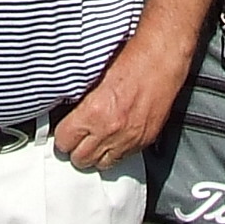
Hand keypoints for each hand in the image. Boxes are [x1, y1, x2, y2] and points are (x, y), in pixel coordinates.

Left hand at [53, 32, 194, 171]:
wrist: (162, 59)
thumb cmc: (132, 59)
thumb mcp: (94, 77)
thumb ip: (81, 103)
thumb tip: (68, 115)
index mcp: (93, 112)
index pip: (64, 141)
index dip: (62, 136)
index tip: (64, 132)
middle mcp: (110, 129)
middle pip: (81, 159)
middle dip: (76, 149)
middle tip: (77, 139)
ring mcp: (129, 138)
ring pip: (102, 164)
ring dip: (96, 154)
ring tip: (95, 141)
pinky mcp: (144, 140)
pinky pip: (123, 158)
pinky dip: (116, 151)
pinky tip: (115, 137)